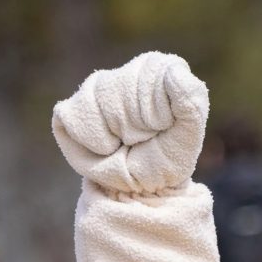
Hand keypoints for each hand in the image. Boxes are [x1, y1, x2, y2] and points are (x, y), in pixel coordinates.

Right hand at [50, 51, 209, 196]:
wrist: (143, 192)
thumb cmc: (167, 159)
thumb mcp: (189, 133)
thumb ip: (191, 100)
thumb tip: (174, 71)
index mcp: (155, 70)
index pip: (149, 73)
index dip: (155, 109)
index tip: (162, 127)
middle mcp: (122, 73)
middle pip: (119, 88)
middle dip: (132, 124)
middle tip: (140, 140)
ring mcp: (93, 90)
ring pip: (93, 101)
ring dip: (111, 134)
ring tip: (121, 143)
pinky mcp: (70, 112)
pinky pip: (70, 116)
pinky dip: (90, 141)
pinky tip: (104, 148)